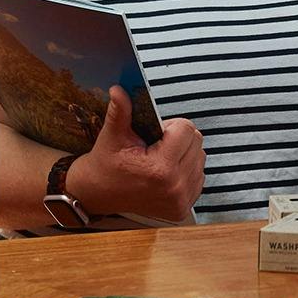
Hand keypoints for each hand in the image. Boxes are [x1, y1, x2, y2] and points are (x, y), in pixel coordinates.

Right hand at [66, 86, 203, 221]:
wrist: (96, 194)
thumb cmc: (105, 163)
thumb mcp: (112, 135)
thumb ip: (120, 110)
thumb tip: (119, 89)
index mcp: (160, 168)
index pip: (186, 129)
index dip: (170, 126)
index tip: (155, 134)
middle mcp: (175, 187)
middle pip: (197, 142)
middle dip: (179, 138)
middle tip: (156, 146)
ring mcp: (180, 200)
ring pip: (200, 158)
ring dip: (184, 153)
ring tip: (160, 159)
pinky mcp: (182, 209)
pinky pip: (199, 176)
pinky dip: (186, 170)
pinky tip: (166, 173)